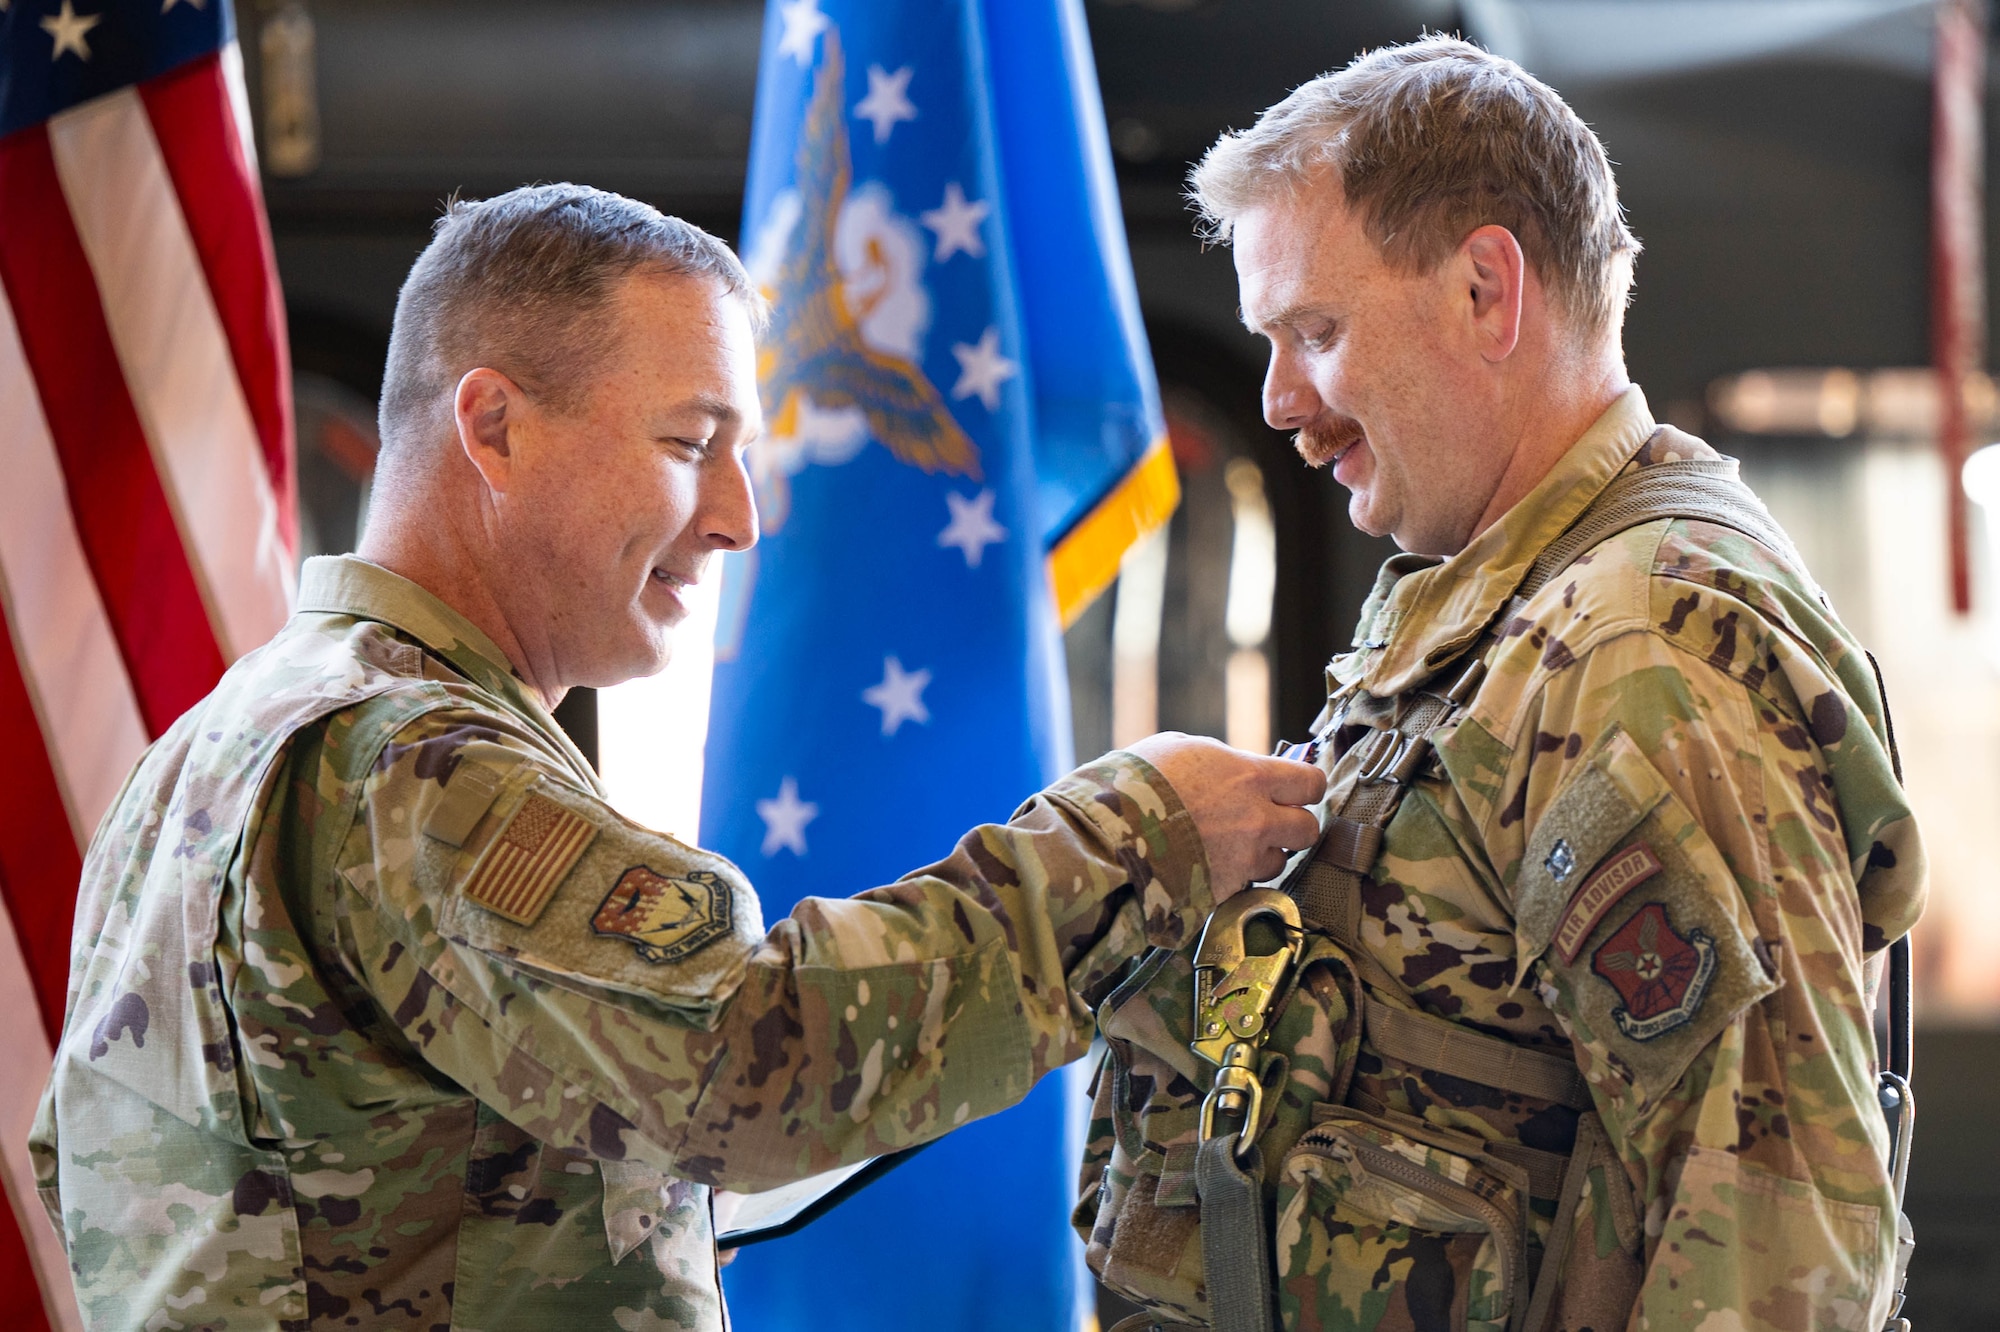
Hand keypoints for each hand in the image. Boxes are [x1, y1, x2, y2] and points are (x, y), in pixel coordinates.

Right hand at [1125, 732, 1325, 899]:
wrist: (1106, 833)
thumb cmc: (1134, 781)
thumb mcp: (1178, 748)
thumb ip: (1220, 760)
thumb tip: (1233, 768)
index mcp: (1251, 777)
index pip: (1311, 783)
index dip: (1304, 787)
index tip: (1292, 789)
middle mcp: (1257, 821)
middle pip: (1308, 830)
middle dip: (1292, 826)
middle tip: (1267, 821)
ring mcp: (1242, 860)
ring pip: (1278, 863)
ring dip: (1262, 855)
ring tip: (1229, 846)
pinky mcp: (1224, 891)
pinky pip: (1243, 885)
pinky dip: (1231, 877)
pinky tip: (1205, 865)